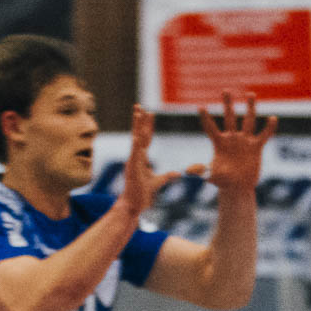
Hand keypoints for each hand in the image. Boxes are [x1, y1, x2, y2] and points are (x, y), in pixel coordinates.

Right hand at [115, 105, 194, 219]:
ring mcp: (133, 161)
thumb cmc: (142, 194)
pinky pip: (134, 155)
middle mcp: (135, 157)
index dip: (148, 126)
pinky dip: (136, 146)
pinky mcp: (133, 169)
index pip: (145, 139)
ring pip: (135, 140)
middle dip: (140, 120)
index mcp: (141, 158)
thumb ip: (167, 176)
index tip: (150, 114)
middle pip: (139, 134)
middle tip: (140, 105)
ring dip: (137, 126)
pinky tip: (137, 137)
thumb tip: (177, 173)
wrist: (133, 205)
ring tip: (137, 113)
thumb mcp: (158, 183)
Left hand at [200, 91, 276, 193]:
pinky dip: (268, 128)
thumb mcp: (212, 175)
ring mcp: (244, 141)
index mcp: (219, 143)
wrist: (238, 187)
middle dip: (228, 104)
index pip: (210, 128)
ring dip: (249, 108)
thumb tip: (188, 171)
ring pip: (247, 121)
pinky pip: (263, 135)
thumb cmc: (222, 181)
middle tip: (225, 90)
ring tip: (251, 94)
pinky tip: (273, 118)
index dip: (206, 119)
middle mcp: (232, 138)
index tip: (201, 107)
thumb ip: (202, 171)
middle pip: (229, 118)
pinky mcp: (256, 147)